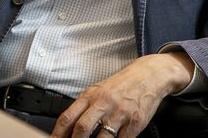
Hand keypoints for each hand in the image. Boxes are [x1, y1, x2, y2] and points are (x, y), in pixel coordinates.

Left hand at [51, 52, 193, 137]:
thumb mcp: (99, 90)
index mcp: (91, 95)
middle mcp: (104, 103)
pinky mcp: (135, 122)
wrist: (149, 75)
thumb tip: (67, 128)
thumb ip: (84, 107)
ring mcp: (120, 113)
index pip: (68, 117)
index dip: (58, 134)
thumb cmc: (122, 84)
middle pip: (82, 128)